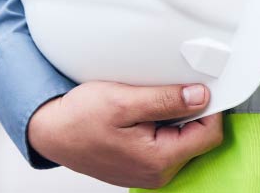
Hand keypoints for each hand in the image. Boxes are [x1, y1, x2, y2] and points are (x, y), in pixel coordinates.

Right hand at [27, 82, 223, 188]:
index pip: (209, 134)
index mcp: (159, 159)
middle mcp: (158, 174)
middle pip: (197, 139)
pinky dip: (159, 129)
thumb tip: (201, 96)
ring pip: (181, 143)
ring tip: (145, 105)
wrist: (50, 132)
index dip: (209, 106)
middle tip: (163, 92)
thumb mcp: (122, 100)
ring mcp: (149, 174)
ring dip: (172, 120)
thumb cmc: (79, 117)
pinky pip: (164, 148)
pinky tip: (139, 117)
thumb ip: (165, 100)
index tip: (196, 85)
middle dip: (188, 113)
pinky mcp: (140, 169)